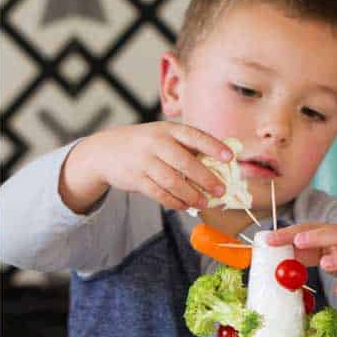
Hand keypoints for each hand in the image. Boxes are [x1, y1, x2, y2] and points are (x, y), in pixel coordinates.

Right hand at [60, 122, 234, 214]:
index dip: (213, 146)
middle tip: (221, 190)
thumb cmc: (143, 144)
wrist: (106, 151)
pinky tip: (184, 206)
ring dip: (191, 195)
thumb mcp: (162, 135)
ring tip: (204, 203)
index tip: (230, 158)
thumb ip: (186, 146)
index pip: (194, 136)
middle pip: (185, 163)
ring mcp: (144, 162)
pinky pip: (159, 193)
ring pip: (172, 181)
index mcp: (168, 130)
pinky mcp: (136, 179)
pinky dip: (174, 202)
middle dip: (206, 178)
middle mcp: (156, 143)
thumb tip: (218, 164)